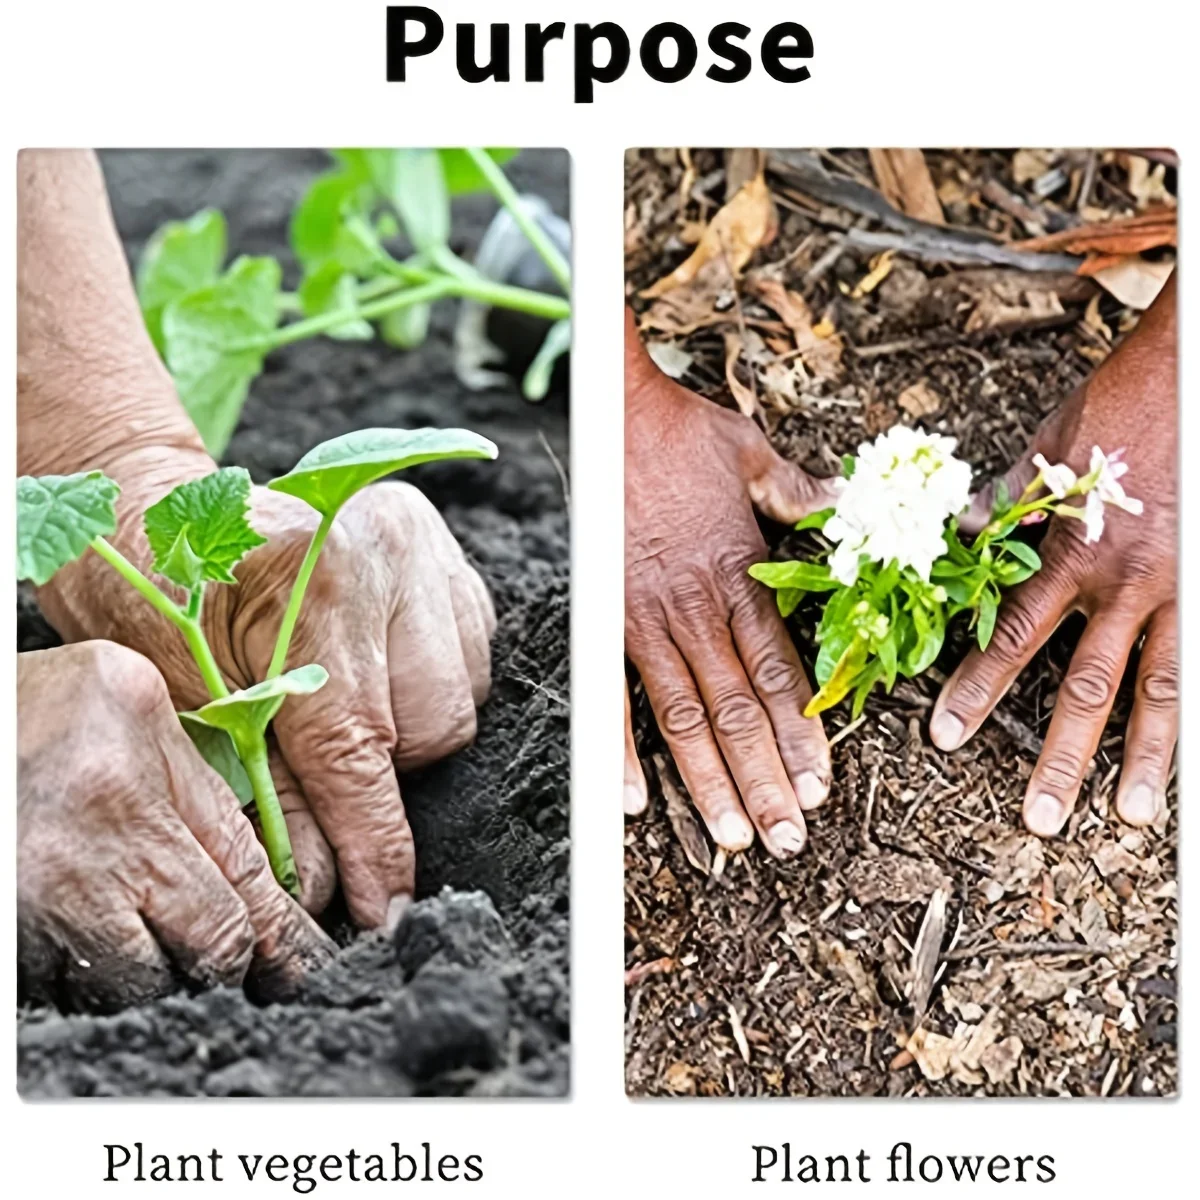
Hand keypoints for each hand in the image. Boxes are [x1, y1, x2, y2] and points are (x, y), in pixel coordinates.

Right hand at [18, 641, 333, 1012]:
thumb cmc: (38, 704)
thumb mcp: (137, 707)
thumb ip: (204, 785)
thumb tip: (270, 861)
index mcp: (132, 815)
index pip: (237, 913)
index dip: (283, 945)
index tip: (304, 962)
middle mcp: (83, 878)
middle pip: (193, 964)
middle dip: (214, 951)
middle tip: (206, 921)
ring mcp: (34, 921)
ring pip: (129, 987)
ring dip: (149, 961)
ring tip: (132, 905)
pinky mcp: (6, 947)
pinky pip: (64, 987)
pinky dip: (87, 963)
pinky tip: (83, 915)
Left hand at [38, 463, 494, 927]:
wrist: (161, 509)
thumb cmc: (154, 589)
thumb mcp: (185, 693)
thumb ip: (262, 786)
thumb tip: (322, 877)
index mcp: (313, 579)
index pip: (359, 744)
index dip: (373, 840)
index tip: (383, 905)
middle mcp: (388, 552)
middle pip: (432, 727)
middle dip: (380, 768)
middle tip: (315, 755)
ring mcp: (427, 550)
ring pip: (461, 698)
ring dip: (408, 725)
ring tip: (340, 696)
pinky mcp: (449, 558)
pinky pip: (473, 660)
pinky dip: (428, 683)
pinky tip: (376, 666)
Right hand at [624, 312, 837, 857]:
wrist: (609, 410)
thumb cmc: (682, 432)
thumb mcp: (756, 458)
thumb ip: (804, 498)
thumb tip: (853, 512)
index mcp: (740, 577)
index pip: (780, 673)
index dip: (802, 735)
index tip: (819, 786)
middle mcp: (695, 611)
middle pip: (737, 711)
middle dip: (765, 780)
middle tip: (787, 839)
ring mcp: (645, 621)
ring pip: (683, 717)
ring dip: (709, 781)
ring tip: (733, 836)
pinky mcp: (603, 619)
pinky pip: (610, 697)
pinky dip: (620, 752)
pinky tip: (636, 802)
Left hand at [932, 277, 1176, 834]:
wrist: (1194, 375)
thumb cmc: (1121, 407)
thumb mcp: (1046, 452)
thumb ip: (1002, 506)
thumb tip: (956, 535)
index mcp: (1069, 555)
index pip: (1010, 638)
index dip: (976, 691)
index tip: (947, 737)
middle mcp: (1126, 586)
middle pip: (1087, 687)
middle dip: (1059, 757)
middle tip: (1038, 820)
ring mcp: (1186, 590)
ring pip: (1164, 692)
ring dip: (1147, 761)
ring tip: (1133, 816)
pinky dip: (1196, 713)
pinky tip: (1187, 762)